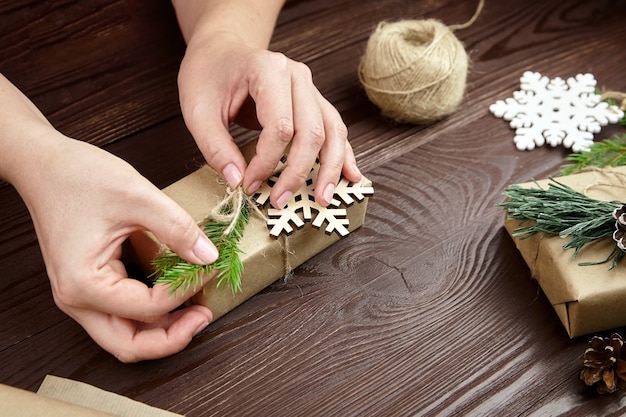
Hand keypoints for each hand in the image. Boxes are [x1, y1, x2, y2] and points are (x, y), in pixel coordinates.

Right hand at [15, 135, 217, 361]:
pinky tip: (174, 295)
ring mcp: (79, 295)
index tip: (210, 268)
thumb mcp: (138, 197)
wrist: (44, 165)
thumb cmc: (79, 176)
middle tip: (204, 315)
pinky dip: (150, 314)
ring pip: (125, 336)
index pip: (148, 308)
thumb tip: (209, 257)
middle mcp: (76, 299)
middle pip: (129, 345)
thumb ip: (178, 229)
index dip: (185, 291)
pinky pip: (121, 315)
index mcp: (84, 282)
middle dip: (172, 337)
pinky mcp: (87, 286)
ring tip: (195, 310)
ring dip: (162, 330)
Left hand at [177, 31, 361, 208]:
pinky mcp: (314, 101)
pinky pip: (335, 128)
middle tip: (280, 201)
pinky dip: (344, 153)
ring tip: (323, 197)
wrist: (221, 50)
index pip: (280, 126)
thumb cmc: (208, 76)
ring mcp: (310, 87)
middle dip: (298, 172)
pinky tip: (350, 175)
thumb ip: (216, 147)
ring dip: (331, 168)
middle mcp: (297, 76)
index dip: (266, 162)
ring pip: (332, 131)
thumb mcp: (197, 111)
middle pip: (312, 131)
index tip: (248, 184)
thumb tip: (237, 181)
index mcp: (268, 70)